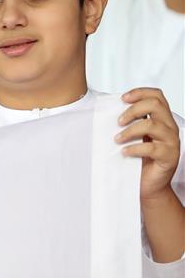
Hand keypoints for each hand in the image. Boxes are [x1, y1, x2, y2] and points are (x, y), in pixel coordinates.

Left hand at [116, 88, 180, 202]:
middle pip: (156, 105)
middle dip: (133, 110)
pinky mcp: (169, 157)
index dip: (140, 93)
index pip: (157, 95)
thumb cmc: (137, 160)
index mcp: (162, 119)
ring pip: (152, 125)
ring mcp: (171, 142)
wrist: (147, 185)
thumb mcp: (132, 137)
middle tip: (118, 122)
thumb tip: (106, 109)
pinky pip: (151, 148)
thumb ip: (128, 123)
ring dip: (130, 130)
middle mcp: (169, 127)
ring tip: (117, 139)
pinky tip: (124, 152)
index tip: (122, 98)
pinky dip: (134, 148)